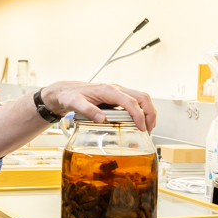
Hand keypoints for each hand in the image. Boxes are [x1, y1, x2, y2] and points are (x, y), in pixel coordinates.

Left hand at [41, 82, 156, 130]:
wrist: (67, 92)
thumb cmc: (71, 96)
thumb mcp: (75, 103)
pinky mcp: (117, 97)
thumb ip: (88, 110)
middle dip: (149, 112)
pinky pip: (134, 102)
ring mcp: (117, 92)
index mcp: (108, 90)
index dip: (138, 115)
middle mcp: (115, 89)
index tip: (141, 127)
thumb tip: (102, 118)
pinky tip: (139, 122)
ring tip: (148, 126)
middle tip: (150, 128)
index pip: (130, 101)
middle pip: (141, 97)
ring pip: (140, 98)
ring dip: (147, 111)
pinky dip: (141, 111)